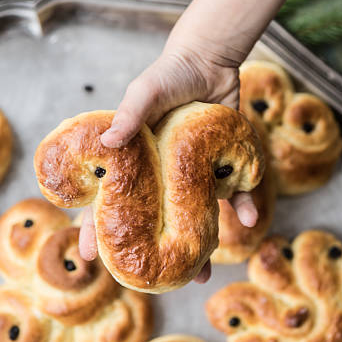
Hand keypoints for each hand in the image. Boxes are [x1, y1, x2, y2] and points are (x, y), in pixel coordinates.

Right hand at [79, 28, 258, 283]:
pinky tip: (248, 220)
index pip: (109, 199)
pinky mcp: (219, 166)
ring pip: (192, 216)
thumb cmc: (169, 74)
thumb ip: (129, 114)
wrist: (211, 62)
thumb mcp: (146, 91)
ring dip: (197, 243)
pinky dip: (241, 205)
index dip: (98, 227)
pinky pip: (231, 192)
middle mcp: (161, 174)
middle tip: (154, 280)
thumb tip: (108, 142)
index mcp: (135, 162)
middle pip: (152, 219)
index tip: (93, 257)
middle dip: (151, 250)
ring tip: (200, 274)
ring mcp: (191, 173)